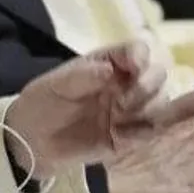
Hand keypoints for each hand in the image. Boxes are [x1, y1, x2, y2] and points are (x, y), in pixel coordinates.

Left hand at [4, 41, 167, 178]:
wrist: (32, 141)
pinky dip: (142, 133)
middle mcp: (124, 84)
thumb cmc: (42, 104)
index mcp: (107, 63)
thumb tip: (109, 69)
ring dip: (147, 110)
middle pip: (157, 75)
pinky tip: (120, 138)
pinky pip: (150, 133)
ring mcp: (130, 110)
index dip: (141, 56)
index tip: (135, 67)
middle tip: (122, 101)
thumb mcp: (55, 85)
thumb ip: (82, 76)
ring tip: (118, 120)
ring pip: (160, 104)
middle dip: (147, 85)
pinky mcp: (130, 137)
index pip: (136, 50)